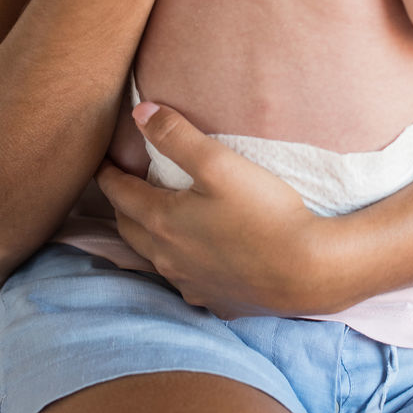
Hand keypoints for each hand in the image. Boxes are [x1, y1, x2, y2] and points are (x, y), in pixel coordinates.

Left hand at [96, 102, 334, 317]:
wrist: (308, 270)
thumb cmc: (264, 212)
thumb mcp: (219, 163)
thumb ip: (176, 135)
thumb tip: (140, 112)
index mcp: (162, 222)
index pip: (120, 194)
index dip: (108, 175)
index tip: (103, 163)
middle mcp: (168, 259)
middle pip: (130, 228)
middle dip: (123, 205)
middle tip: (124, 186)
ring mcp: (192, 284)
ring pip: (155, 258)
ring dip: (148, 235)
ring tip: (155, 217)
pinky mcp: (217, 301)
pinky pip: (186, 281)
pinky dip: (181, 263)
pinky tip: (196, 256)